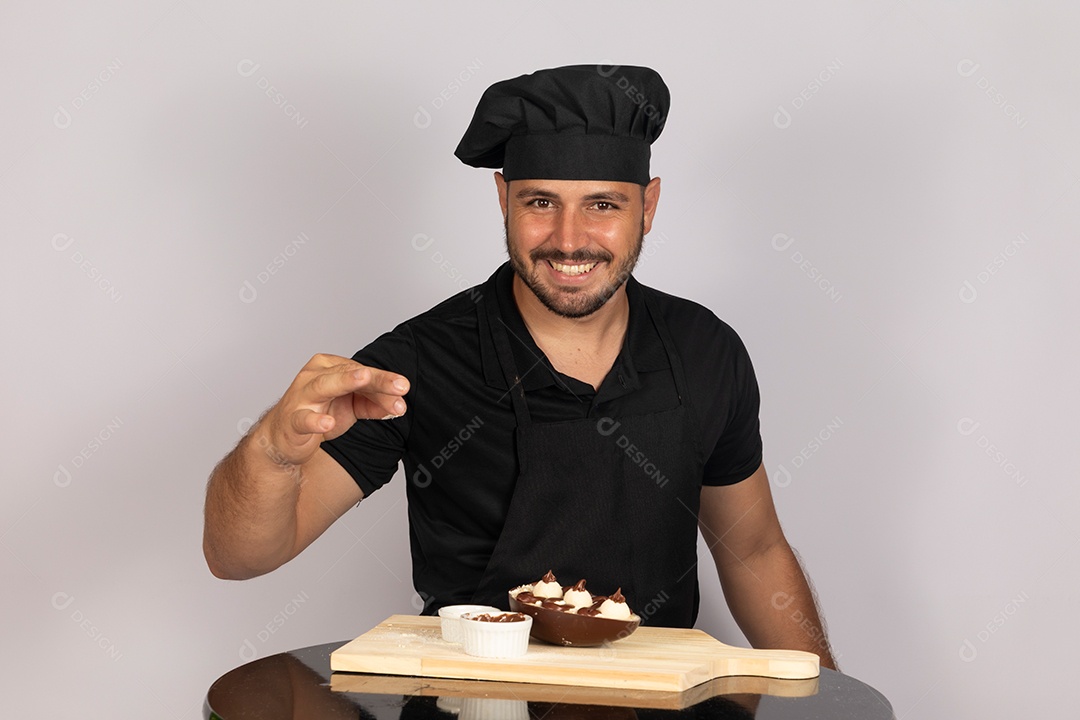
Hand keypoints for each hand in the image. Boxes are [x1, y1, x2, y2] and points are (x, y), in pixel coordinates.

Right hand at [256, 354, 409, 466]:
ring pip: (325, 385)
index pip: (361, 371)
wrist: (283, 438)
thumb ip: (374, 403)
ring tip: (364, 378)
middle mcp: (314, 376)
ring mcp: (301, 396)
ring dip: (345, 381)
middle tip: (399, 383)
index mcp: (329, 367)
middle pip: (349, 373)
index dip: (384, 382)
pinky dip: (316, 421)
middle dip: (376, 379)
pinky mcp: (292, 420)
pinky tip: (326, 423)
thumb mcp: (351, 407)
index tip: (403, 390)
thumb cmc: (317, 412)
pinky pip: (304, 419)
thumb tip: (399, 404)